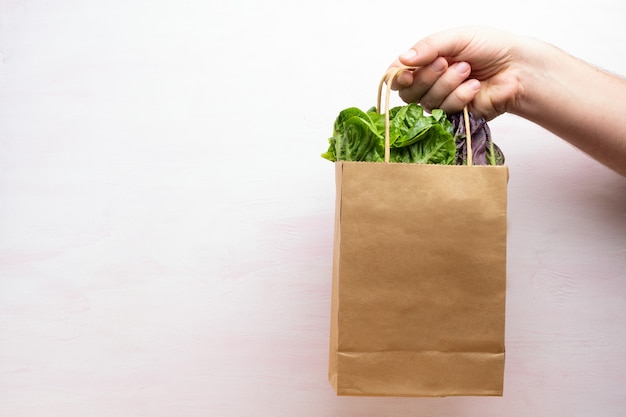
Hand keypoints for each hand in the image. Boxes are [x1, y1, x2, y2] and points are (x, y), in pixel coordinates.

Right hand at [388, 26, 529, 119]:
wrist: (518, 67)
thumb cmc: (491, 47)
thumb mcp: (457, 38)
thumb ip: (428, 46)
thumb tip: (403, 59)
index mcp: (426, 62)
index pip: (398, 74)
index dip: (397, 77)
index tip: (405, 75)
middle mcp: (430, 83)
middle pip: (408, 92)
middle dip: (426, 77)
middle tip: (445, 63)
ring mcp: (442, 100)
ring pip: (427, 102)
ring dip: (447, 84)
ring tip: (468, 70)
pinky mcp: (455, 115)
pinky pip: (445, 111)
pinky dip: (460, 96)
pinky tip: (474, 86)